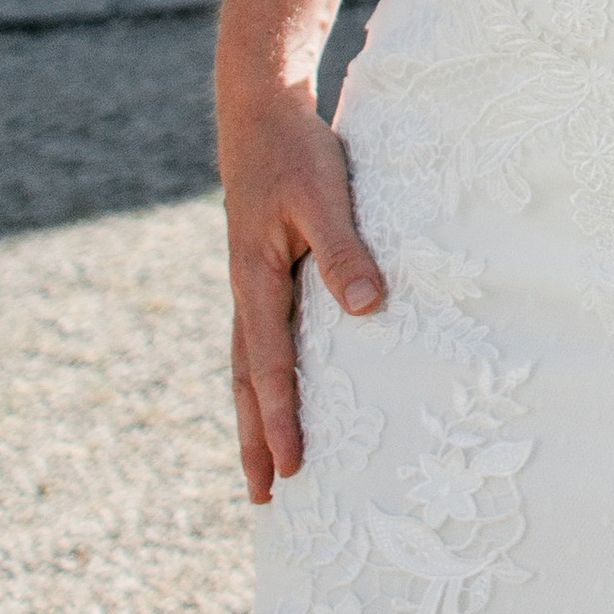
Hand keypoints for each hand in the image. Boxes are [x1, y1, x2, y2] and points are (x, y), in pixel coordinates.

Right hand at [222, 98, 384, 502]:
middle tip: (264, 499)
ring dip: (254, 418)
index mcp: (256, 282)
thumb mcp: (324, 197)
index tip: (291, 467)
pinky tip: (274, 397)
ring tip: (261, 468)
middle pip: (247, 383)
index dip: (281, 419)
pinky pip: (255, 343)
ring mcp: (248, 286)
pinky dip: (260, 381)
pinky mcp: (259, 274)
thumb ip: (344, 252)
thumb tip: (367, 308)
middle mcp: (245, 292)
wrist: (260, 114)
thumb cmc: (296, 154)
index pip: (271, 367)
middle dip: (256, 440)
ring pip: (246, 367)